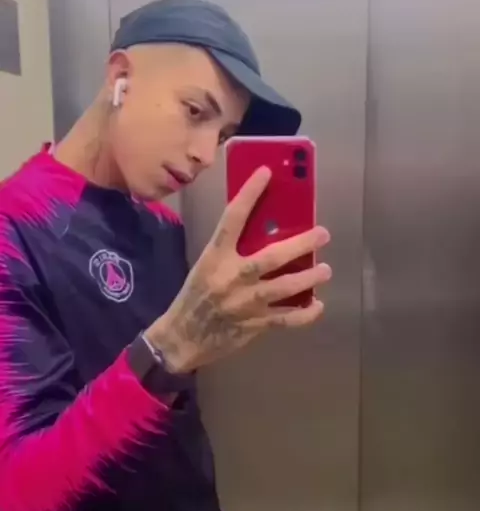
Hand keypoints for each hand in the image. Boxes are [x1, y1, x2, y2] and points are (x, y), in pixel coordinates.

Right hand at [146, 167, 330, 372]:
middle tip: (323, 233)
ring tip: (325, 269)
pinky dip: (305, 314)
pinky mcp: (253, 325)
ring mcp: (244, 304)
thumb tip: (268, 232)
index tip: (266, 172)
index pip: (232, 219)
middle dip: (299, 245)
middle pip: (270, 257)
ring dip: (307, 278)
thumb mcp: (206, 266)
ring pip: (282, 288)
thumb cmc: (195, 296)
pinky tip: (317, 305)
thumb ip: (232, 252)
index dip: (249, 194)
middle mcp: (230, 278)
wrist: (181, 337)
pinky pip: (285, 320)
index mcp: (215, 257)